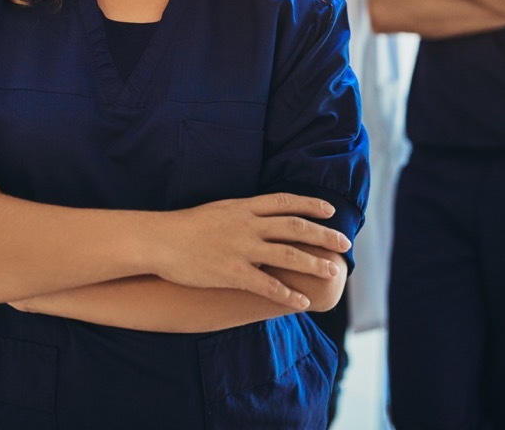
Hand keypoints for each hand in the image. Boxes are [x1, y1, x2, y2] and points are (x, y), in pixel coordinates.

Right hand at [153, 192, 350, 310]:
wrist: (161, 240)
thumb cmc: (186, 226)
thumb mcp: (219, 210)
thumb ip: (243, 213)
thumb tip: (262, 216)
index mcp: (244, 207)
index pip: (285, 202)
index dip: (311, 205)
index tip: (330, 210)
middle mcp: (247, 225)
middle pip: (295, 227)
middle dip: (323, 235)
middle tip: (344, 243)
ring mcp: (241, 249)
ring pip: (288, 255)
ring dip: (314, 264)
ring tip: (332, 272)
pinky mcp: (232, 273)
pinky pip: (267, 285)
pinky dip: (287, 295)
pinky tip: (302, 302)